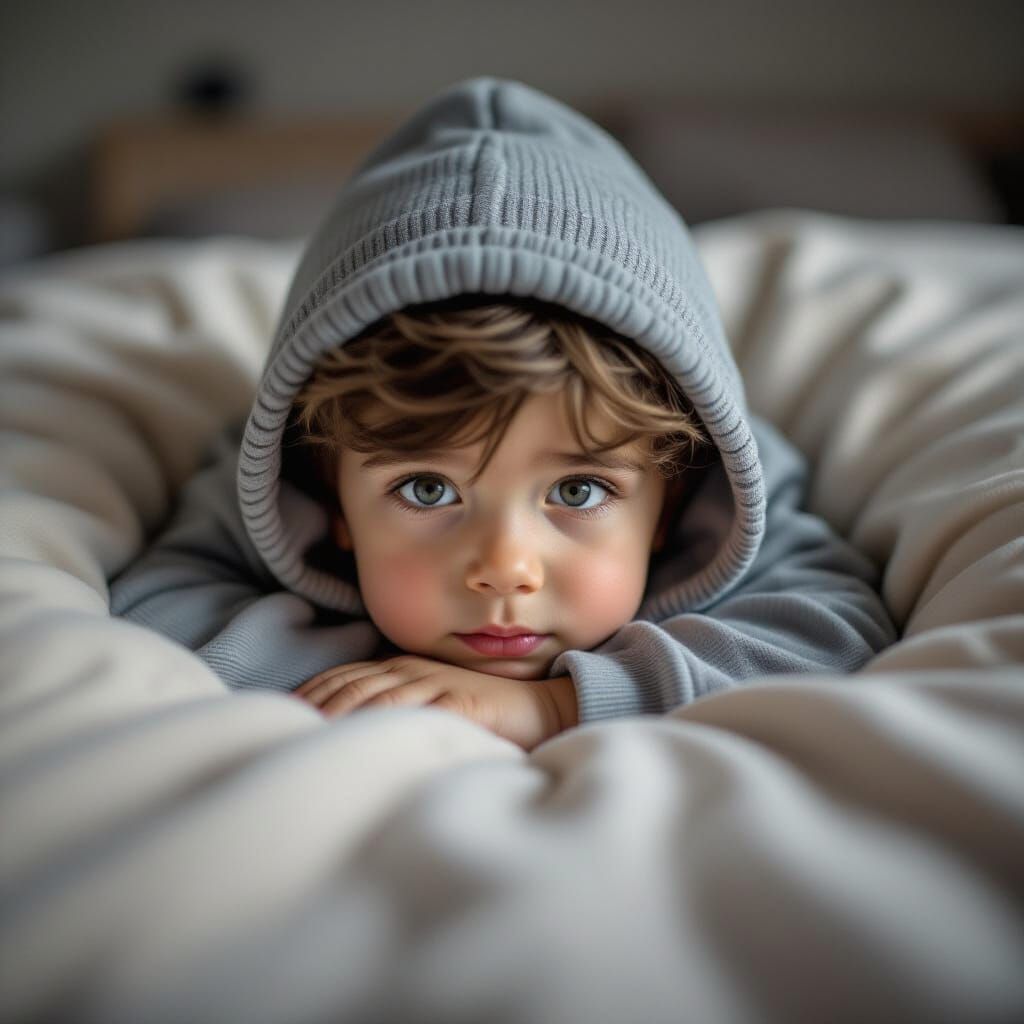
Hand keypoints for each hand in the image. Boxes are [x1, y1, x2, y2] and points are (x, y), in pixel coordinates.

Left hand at [292, 655, 575, 750]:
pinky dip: (391, 724)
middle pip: (352, 685)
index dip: (310, 694)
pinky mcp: (461, 703)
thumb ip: (392, 709)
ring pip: (379, 696)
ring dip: (343, 716)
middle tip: (283, 734)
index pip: (343, 677)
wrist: (538, 706)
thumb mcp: (429, 703)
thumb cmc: (479, 713)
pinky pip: (421, 711)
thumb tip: (344, 736)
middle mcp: (411, 671)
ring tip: (314, 741)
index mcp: (399, 669)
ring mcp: (436, 684)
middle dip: (316, 708)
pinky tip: (369, 741)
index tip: (280, 718)